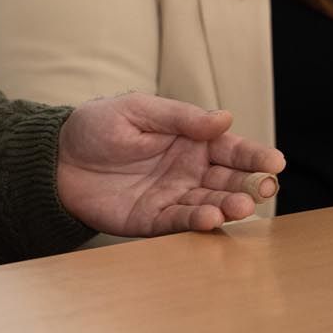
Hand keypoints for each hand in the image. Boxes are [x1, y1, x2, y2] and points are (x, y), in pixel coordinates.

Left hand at [56, 94, 285, 235]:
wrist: (56, 158)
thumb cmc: (97, 127)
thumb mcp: (137, 110)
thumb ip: (180, 117)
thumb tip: (224, 118)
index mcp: (191, 141)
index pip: (231, 149)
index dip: (254, 155)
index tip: (275, 162)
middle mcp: (189, 171)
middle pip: (229, 180)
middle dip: (250, 185)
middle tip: (263, 188)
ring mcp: (173, 197)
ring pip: (211, 203)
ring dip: (228, 206)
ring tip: (240, 206)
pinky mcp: (153, 220)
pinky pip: (180, 222)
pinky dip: (196, 222)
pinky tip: (211, 219)